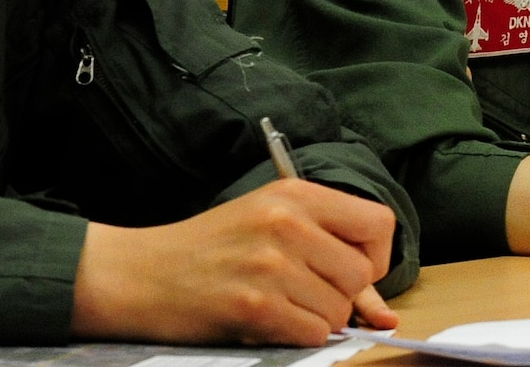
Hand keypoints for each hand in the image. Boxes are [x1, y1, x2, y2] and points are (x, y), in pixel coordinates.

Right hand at [71, 178, 398, 345]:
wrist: (143, 273)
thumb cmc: (210, 250)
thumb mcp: (271, 229)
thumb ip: (332, 260)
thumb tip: (387, 315)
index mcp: (295, 194)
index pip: (379, 223)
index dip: (374, 255)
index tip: (348, 268)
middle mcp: (287, 222)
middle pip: (361, 273)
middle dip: (342, 294)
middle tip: (303, 290)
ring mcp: (272, 264)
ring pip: (340, 310)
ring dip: (317, 319)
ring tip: (278, 302)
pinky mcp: (256, 305)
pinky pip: (314, 334)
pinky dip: (298, 335)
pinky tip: (268, 319)